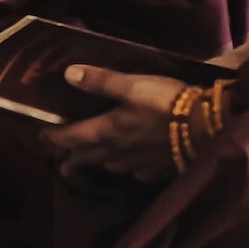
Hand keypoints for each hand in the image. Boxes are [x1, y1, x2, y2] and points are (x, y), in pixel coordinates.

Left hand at [42, 66, 188, 181]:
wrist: (206, 128)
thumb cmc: (166, 103)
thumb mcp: (133, 85)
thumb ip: (101, 81)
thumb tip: (67, 75)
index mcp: (107, 131)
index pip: (70, 138)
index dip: (53, 135)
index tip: (42, 133)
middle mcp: (117, 153)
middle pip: (87, 159)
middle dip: (71, 160)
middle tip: (62, 162)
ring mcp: (137, 165)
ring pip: (110, 166)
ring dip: (99, 163)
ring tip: (94, 160)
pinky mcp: (158, 170)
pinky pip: (136, 172)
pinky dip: (128, 167)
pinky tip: (133, 164)